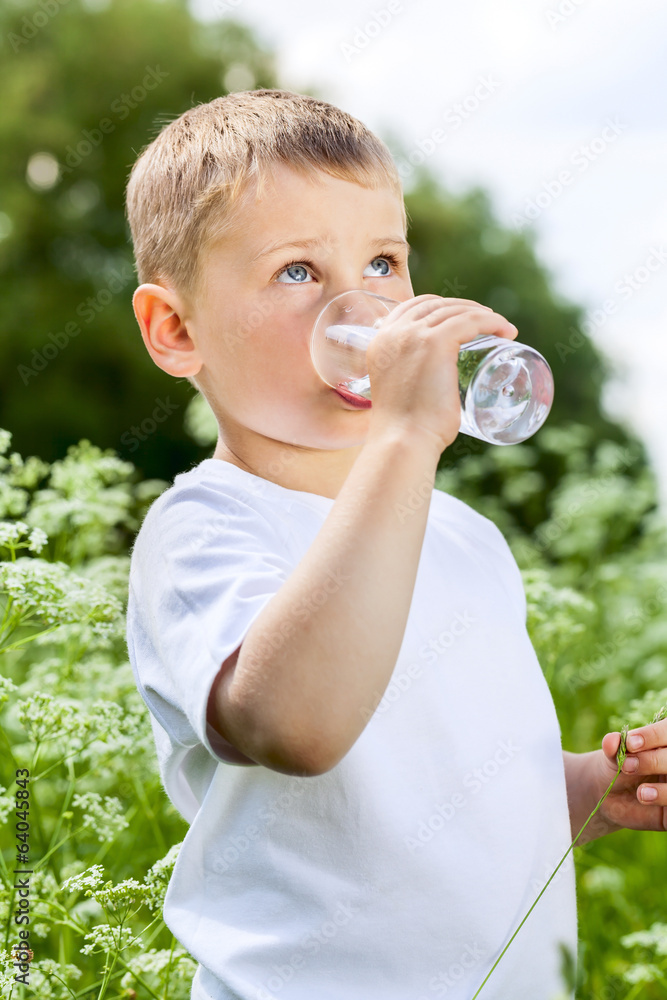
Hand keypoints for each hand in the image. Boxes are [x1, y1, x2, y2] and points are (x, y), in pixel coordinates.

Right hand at [366, 294, 517, 454]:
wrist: (402, 441)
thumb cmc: (405, 431)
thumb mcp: (399, 393)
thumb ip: (408, 381)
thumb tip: (430, 388)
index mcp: (380, 342)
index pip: (411, 308)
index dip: (439, 307)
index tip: (460, 318)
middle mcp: (393, 333)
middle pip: (434, 305)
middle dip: (462, 308)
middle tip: (486, 322)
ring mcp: (414, 335)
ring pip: (455, 311)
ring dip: (482, 314)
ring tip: (501, 327)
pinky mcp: (436, 343)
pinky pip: (471, 320)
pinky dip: (493, 321)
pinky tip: (507, 330)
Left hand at [593, 721, 666, 833]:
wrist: (612, 794)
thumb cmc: (617, 766)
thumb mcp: (613, 756)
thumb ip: (613, 748)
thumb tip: (611, 740)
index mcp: (664, 741)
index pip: (666, 731)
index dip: (652, 735)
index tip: (630, 744)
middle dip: (653, 761)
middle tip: (627, 766)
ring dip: (663, 790)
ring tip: (641, 793)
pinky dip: (664, 798)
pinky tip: (647, 800)